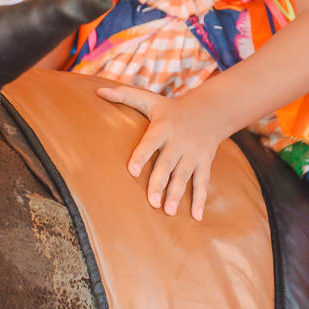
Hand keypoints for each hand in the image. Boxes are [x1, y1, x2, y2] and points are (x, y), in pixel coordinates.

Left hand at [96, 84, 223, 220]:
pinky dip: (200, 200)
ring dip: (177, 194)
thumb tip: (99, 91)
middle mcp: (179, 141)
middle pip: (168, 164)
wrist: (210, 111)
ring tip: (168, 211)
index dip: (141, 155)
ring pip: (185, 175)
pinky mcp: (204, 162)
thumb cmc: (170, 109)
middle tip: (152, 202)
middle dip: (160, 183)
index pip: (151, 142)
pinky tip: (196, 217)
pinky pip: (203, 182)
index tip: (131, 170)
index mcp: (163, 127)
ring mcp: (193, 153)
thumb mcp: (149, 99)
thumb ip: (125, 95)